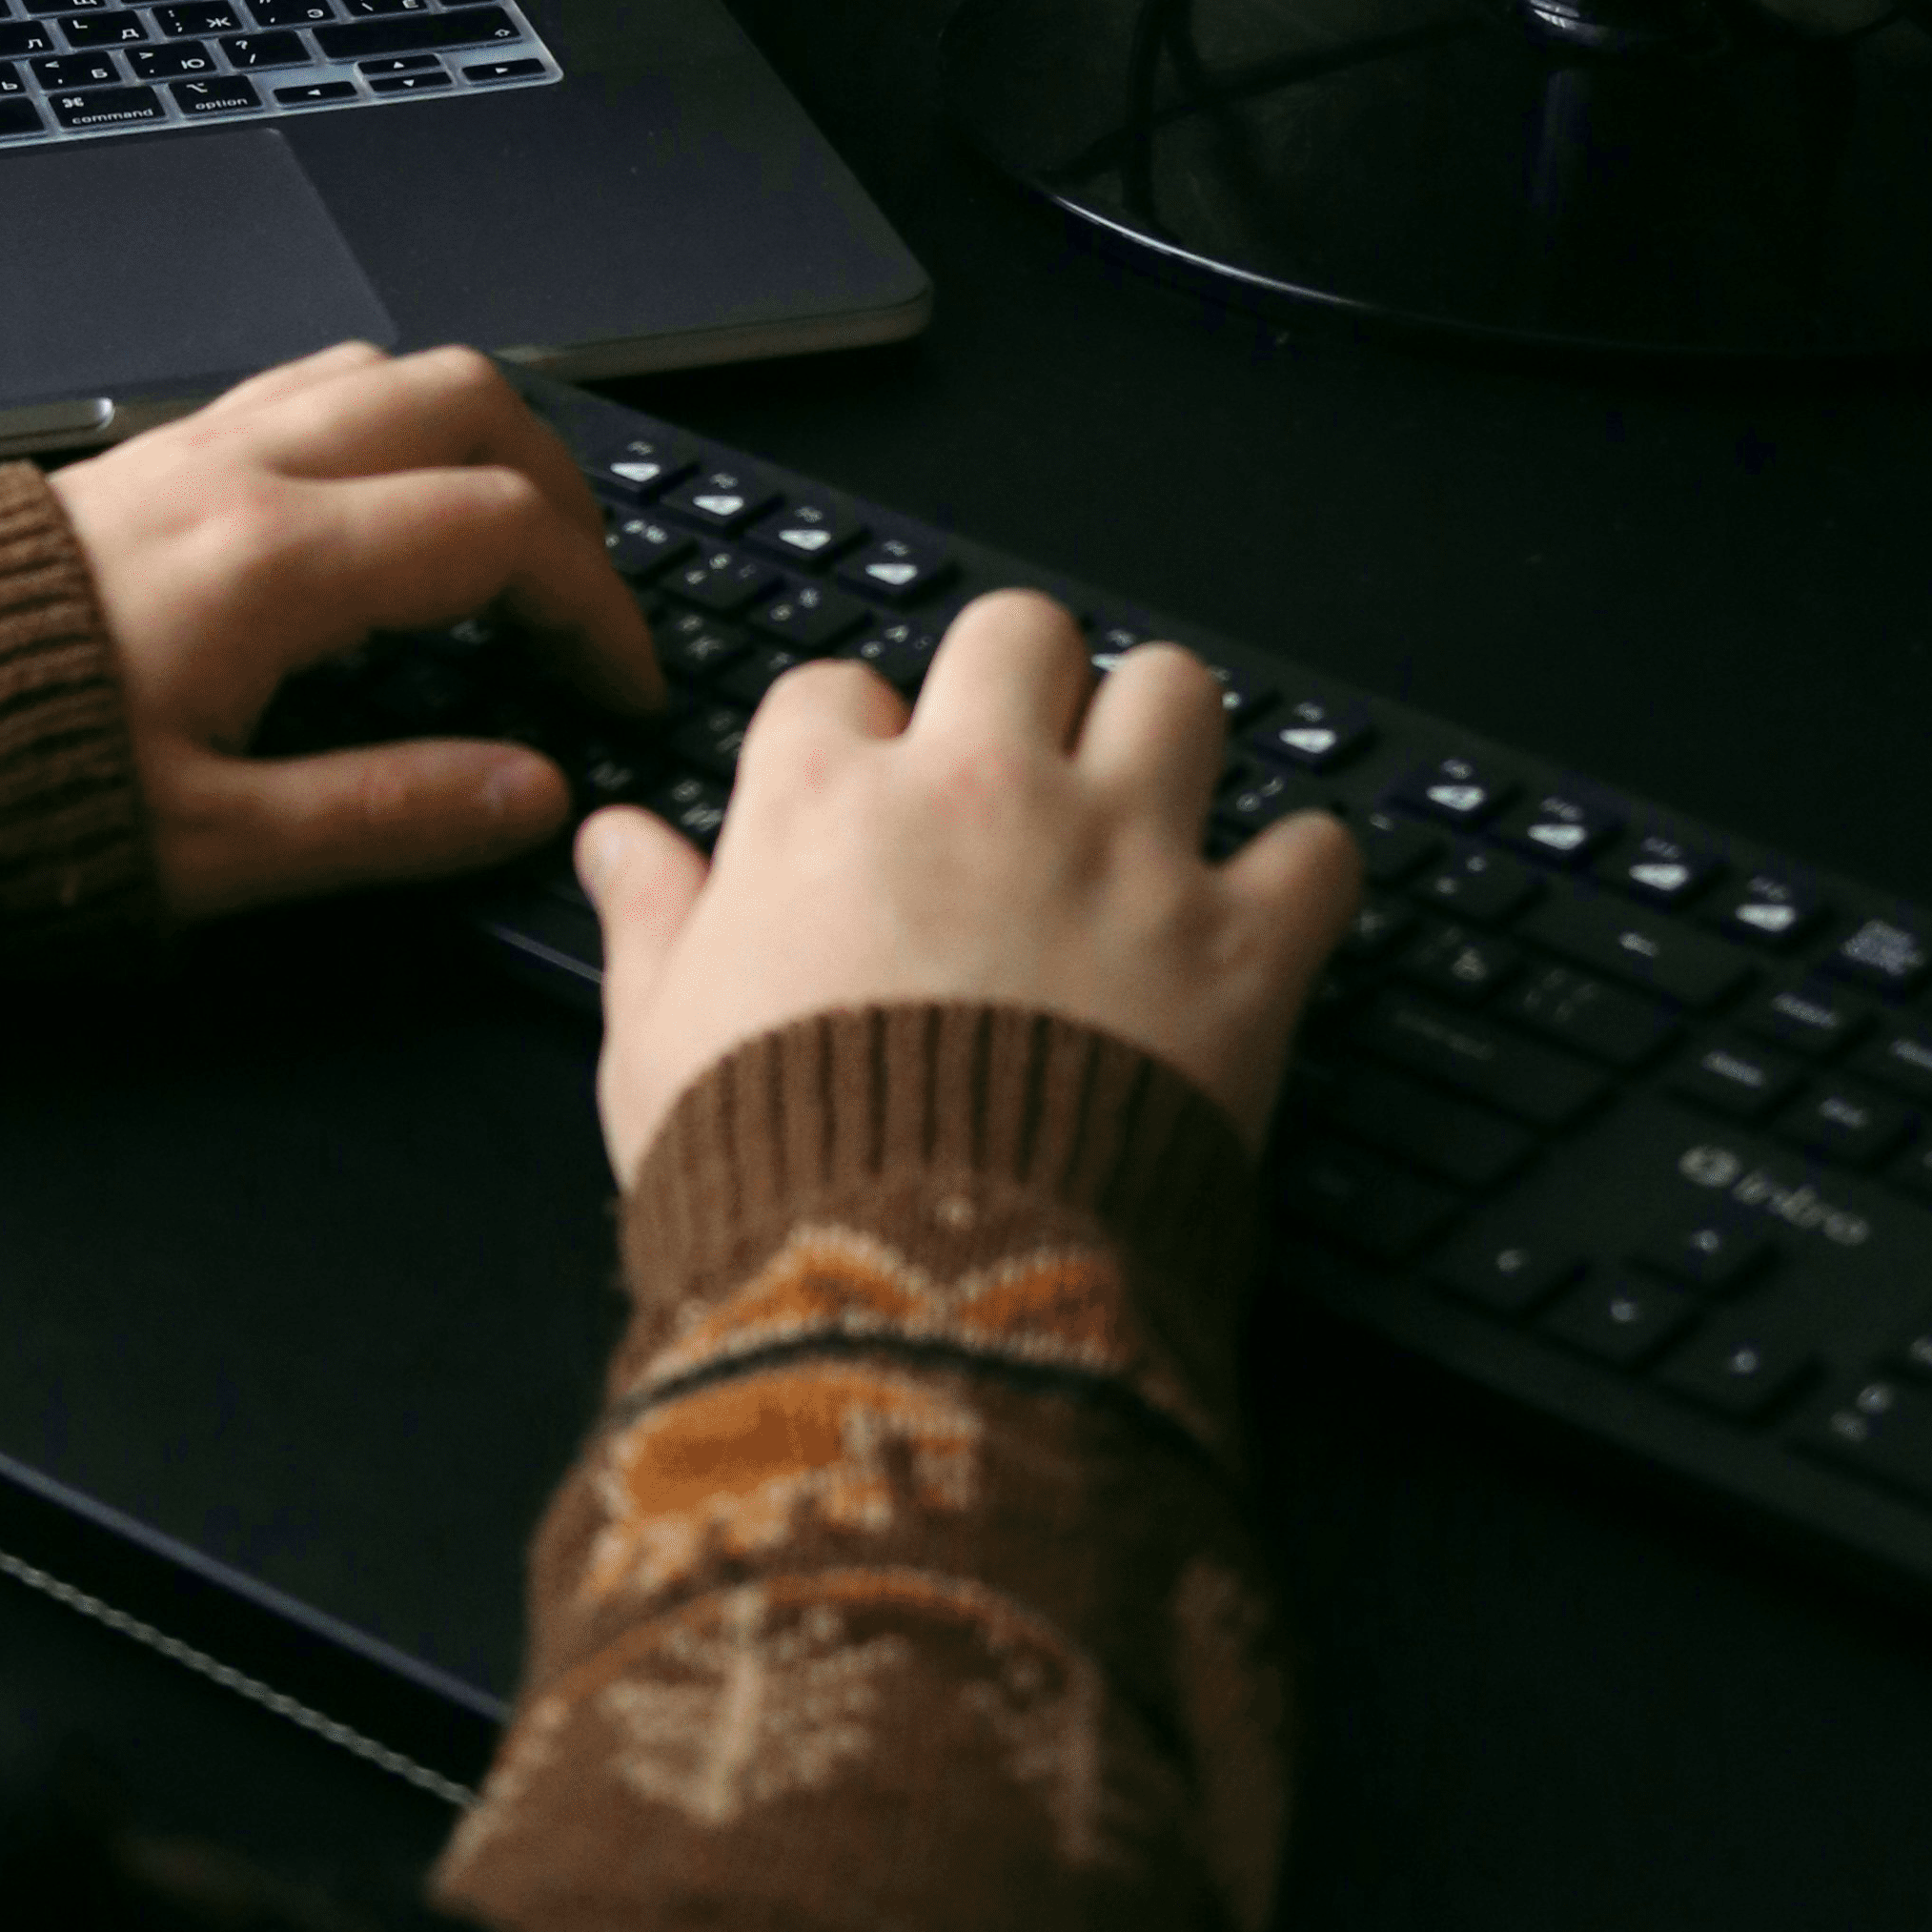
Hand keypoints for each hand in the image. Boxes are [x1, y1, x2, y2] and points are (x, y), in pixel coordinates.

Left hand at [50, 344, 659, 919]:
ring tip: (509, 539)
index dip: (597, 609)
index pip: (505, 534)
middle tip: (588, 596)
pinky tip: (380, 509)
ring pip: (381, 372)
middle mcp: (239, 475)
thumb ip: (387, 815)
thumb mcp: (210, 849)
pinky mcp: (141, 463)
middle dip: (562, 489)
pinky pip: (301, 391)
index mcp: (275, 563)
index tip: (623, 685)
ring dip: (476, 437)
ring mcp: (187, 451)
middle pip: (467, 400)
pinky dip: (383, 429)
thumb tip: (529, 794)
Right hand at [576, 590, 1359, 1182]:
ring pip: (1176, 691)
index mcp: (824, 807)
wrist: (911, 1298)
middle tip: (1024, 764)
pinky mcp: (1235, 948)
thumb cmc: (770, 1182)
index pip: (836, 688)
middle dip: (1022, 686)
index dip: (851, 740)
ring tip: (1150, 807)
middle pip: (1020, 634)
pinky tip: (1265, 916)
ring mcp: (1119, 858)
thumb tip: (616, 843)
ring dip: (1165, 740)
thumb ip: (650, 922)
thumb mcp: (654, 1049)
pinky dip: (1300, 880)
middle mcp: (980, 795)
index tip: (863, 795)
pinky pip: (1315, 850)